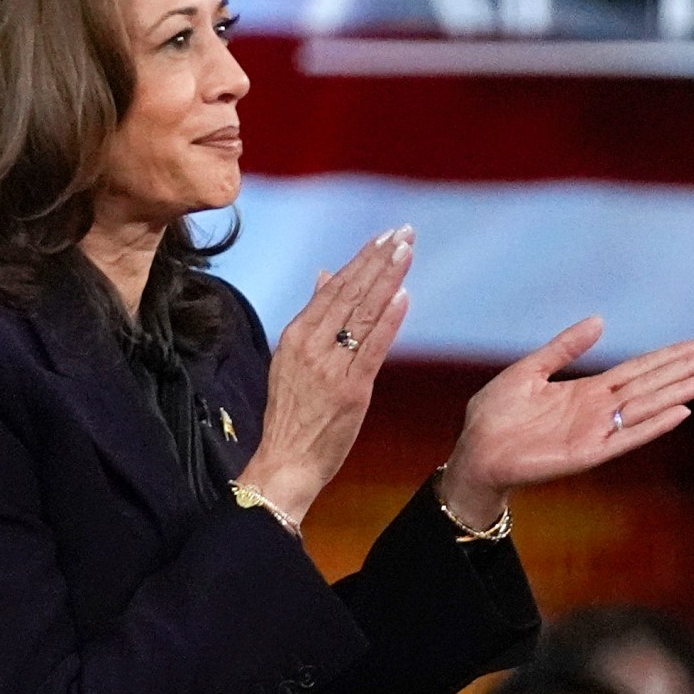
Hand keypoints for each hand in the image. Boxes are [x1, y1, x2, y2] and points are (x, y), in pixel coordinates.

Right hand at [236, 226, 414, 522]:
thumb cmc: (292, 413)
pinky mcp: (351, 389)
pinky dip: (389, 320)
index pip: (334, 288)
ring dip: (388, 279)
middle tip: (403, 232)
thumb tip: (325, 275)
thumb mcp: (292, 358)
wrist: (286, 461)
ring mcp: (331, 367)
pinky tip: (404, 296)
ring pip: (363, 314)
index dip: (361, 261)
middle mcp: (311, 345)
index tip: (383, 238)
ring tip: (407, 251)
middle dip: (379, 260)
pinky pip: (373, 348)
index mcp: (295, 335)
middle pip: (350, 293)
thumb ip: (312, 316)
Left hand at [438, 317, 693, 522]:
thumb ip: (564, 348)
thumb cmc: (494, 415)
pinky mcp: (587, 454)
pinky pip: (626, 437)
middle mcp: (600, 411)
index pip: (641, 370)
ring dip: (681, 392)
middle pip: (654, 384)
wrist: (473, 452)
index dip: (672, 357)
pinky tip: (680, 412)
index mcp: (589, 391)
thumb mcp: (529, 370)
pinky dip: (654, 425)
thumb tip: (601, 321)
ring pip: (649, 407)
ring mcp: (597, 432)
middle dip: (688, 370)